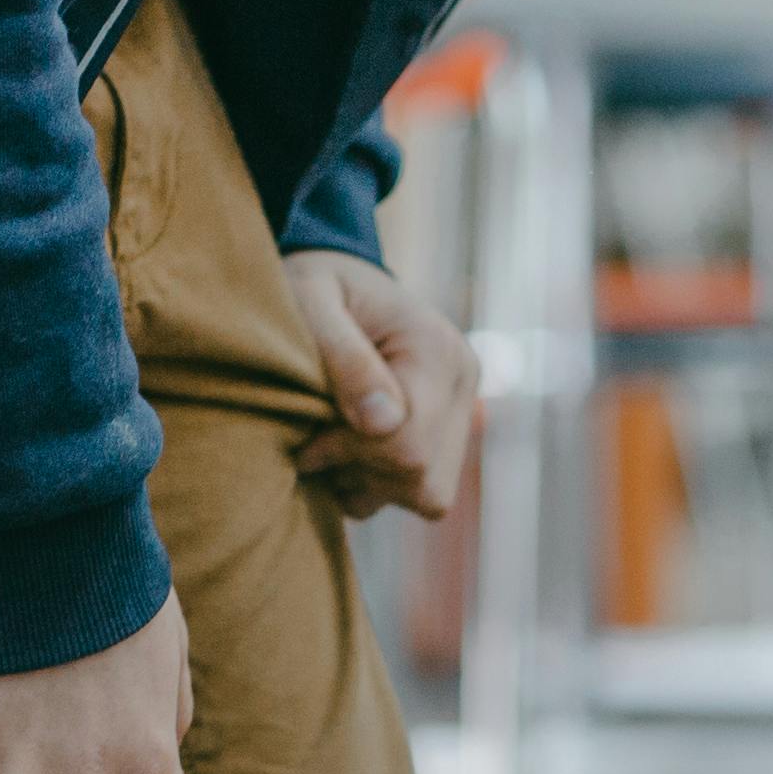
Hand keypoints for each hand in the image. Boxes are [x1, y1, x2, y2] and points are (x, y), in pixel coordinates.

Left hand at [284, 248, 473, 521]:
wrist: (336, 279)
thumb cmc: (312, 285)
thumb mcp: (310, 302)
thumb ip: (342, 358)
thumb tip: (381, 424)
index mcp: (437, 350)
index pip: (409, 443)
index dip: (350, 453)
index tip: (309, 436)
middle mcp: (463, 385)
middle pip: (423, 478)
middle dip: (359, 470)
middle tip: (315, 442)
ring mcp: (461, 413)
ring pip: (428, 494)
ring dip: (369, 484)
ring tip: (331, 445)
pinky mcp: (448, 436)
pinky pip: (424, 494)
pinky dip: (379, 487)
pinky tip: (348, 455)